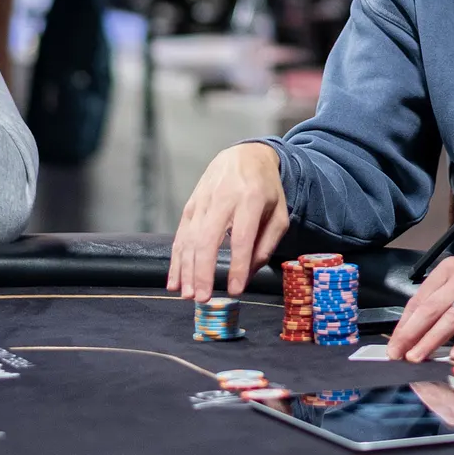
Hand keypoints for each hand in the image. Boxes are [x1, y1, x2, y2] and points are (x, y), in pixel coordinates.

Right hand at [168, 141, 288, 301]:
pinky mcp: (190, 205)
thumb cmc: (265, 189)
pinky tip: (174, 280)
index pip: (241, 237)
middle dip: (203, 271)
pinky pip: (180, 235)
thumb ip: (267, 243)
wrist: (244, 156)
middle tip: (202, 298)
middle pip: (208, 239)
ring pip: (190, 239)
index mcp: (250, 199)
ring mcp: (202, 201)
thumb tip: (249, 273)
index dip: (237, 265)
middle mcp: (222, 198)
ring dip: (186, 269)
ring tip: (188, 295)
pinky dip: (176, 260)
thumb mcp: (279, 213)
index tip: (235, 290)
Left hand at [387, 233, 453, 361]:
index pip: (420, 299)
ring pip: (452, 318)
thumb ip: (443, 293)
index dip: (404, 323)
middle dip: (411, 334)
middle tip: (397, 354)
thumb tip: (417, 322)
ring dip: (432, 340)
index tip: (394, 343)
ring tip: (418, 357)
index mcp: (449, 270)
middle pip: (431, 309)